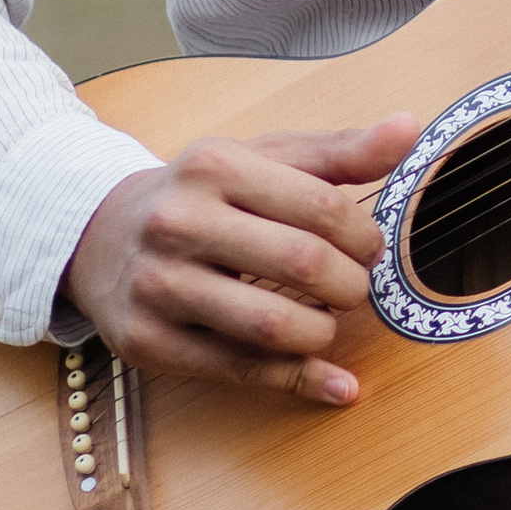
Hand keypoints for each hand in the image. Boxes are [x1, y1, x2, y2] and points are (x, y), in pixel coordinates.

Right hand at [58, 116, 413, 407]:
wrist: (101, 235)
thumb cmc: (203, 195)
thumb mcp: (263, 159)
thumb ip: (338, 152)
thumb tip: (409, 127)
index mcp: (214, 166)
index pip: (322, 206)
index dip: (365, 236)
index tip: (370, 249)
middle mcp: (179, 223)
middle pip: (302, 264)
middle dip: (350, 285)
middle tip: (353, 287)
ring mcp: (159, 285)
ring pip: (273, 326)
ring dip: (324, 332)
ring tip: (328, 320)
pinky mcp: (150, 342)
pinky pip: (242, 371)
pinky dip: (301, 381)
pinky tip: (336, 382)